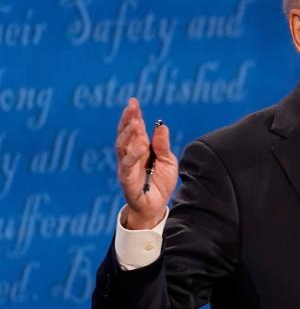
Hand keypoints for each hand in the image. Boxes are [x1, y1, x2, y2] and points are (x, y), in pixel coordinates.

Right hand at [115, 98, 177, 228]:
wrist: (157, 206)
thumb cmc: (160, 183)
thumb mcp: (168, 161)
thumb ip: (162, 145)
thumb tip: (161, 126)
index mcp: (139, 149)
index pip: (134, 129)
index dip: (133, 115)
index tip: (133, 101)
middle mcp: (130, 156)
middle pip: (124, 134)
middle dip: (127, 120)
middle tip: (131, 107)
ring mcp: (126, 168)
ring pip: (122, 148)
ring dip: (128, 134)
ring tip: (136, 122)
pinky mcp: (127, 181)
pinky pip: (127, 167)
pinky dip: (133, 156)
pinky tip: (141, 146)